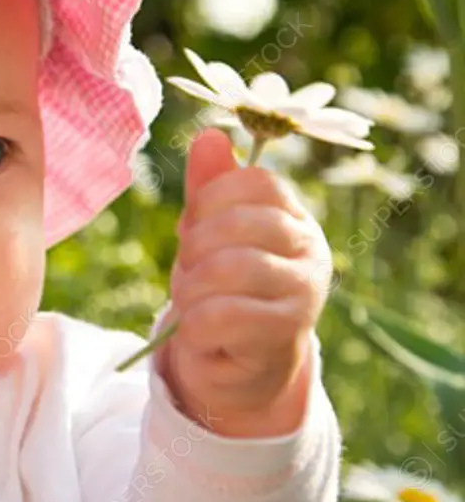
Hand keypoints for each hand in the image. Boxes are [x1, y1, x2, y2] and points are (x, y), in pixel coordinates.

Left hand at [160, 129, 328, 438]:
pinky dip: (195, 323)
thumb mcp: (209, 235)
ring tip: (193, 303)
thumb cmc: (224, 290)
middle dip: (193, 249)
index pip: (252, 180)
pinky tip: (201, 331)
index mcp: (293, 216)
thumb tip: (209, 136)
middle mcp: (310, 248)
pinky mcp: (284, 334)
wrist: (240, 365)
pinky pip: (220, 315)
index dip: (208, 202)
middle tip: (192, 273)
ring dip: (190, 289)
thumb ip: (208, 190)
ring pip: (226, 269)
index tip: (194, 230)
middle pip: (236, 224)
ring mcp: (304, 292)